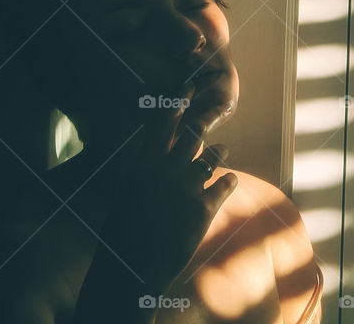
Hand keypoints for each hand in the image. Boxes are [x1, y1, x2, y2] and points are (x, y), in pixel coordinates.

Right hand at [96, 104, 238, 292]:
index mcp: (143, 165)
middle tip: (217, 107)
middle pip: (192, 134)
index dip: (176, 103)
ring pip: (211, 156)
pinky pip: (224, 184)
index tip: (187, 87)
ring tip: (223, 148)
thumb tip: (154, 152)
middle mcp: (166, 170)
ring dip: (219, 151)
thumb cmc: (123, 233)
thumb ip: (144, 170)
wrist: (133, 266)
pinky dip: (228, 180)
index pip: (161, 125)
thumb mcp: (127, 194)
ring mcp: (186, 187)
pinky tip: (231, 179)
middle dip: (205, 118)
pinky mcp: (204, 208)